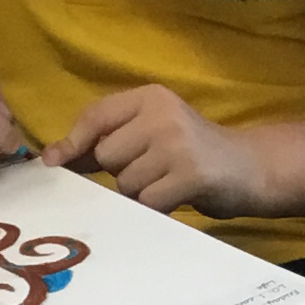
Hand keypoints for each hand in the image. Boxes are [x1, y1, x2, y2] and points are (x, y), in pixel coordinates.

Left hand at [50, 85, 267, 213]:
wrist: (250, 167)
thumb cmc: (191, 153)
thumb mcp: (151, 133)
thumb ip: (106, 141)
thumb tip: (54, 156)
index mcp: (151, 97)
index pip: (96, 116)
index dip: (73, 142)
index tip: (55, 162)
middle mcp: (163, 114)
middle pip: (107, 155)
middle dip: (120, 171)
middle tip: (153, 170)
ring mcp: (177, 144)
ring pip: (125, 182)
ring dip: (140, 193)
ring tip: (168, 182)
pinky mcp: (190, 174)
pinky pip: (147, 201)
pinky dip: (155, 207)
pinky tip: (176, 197)